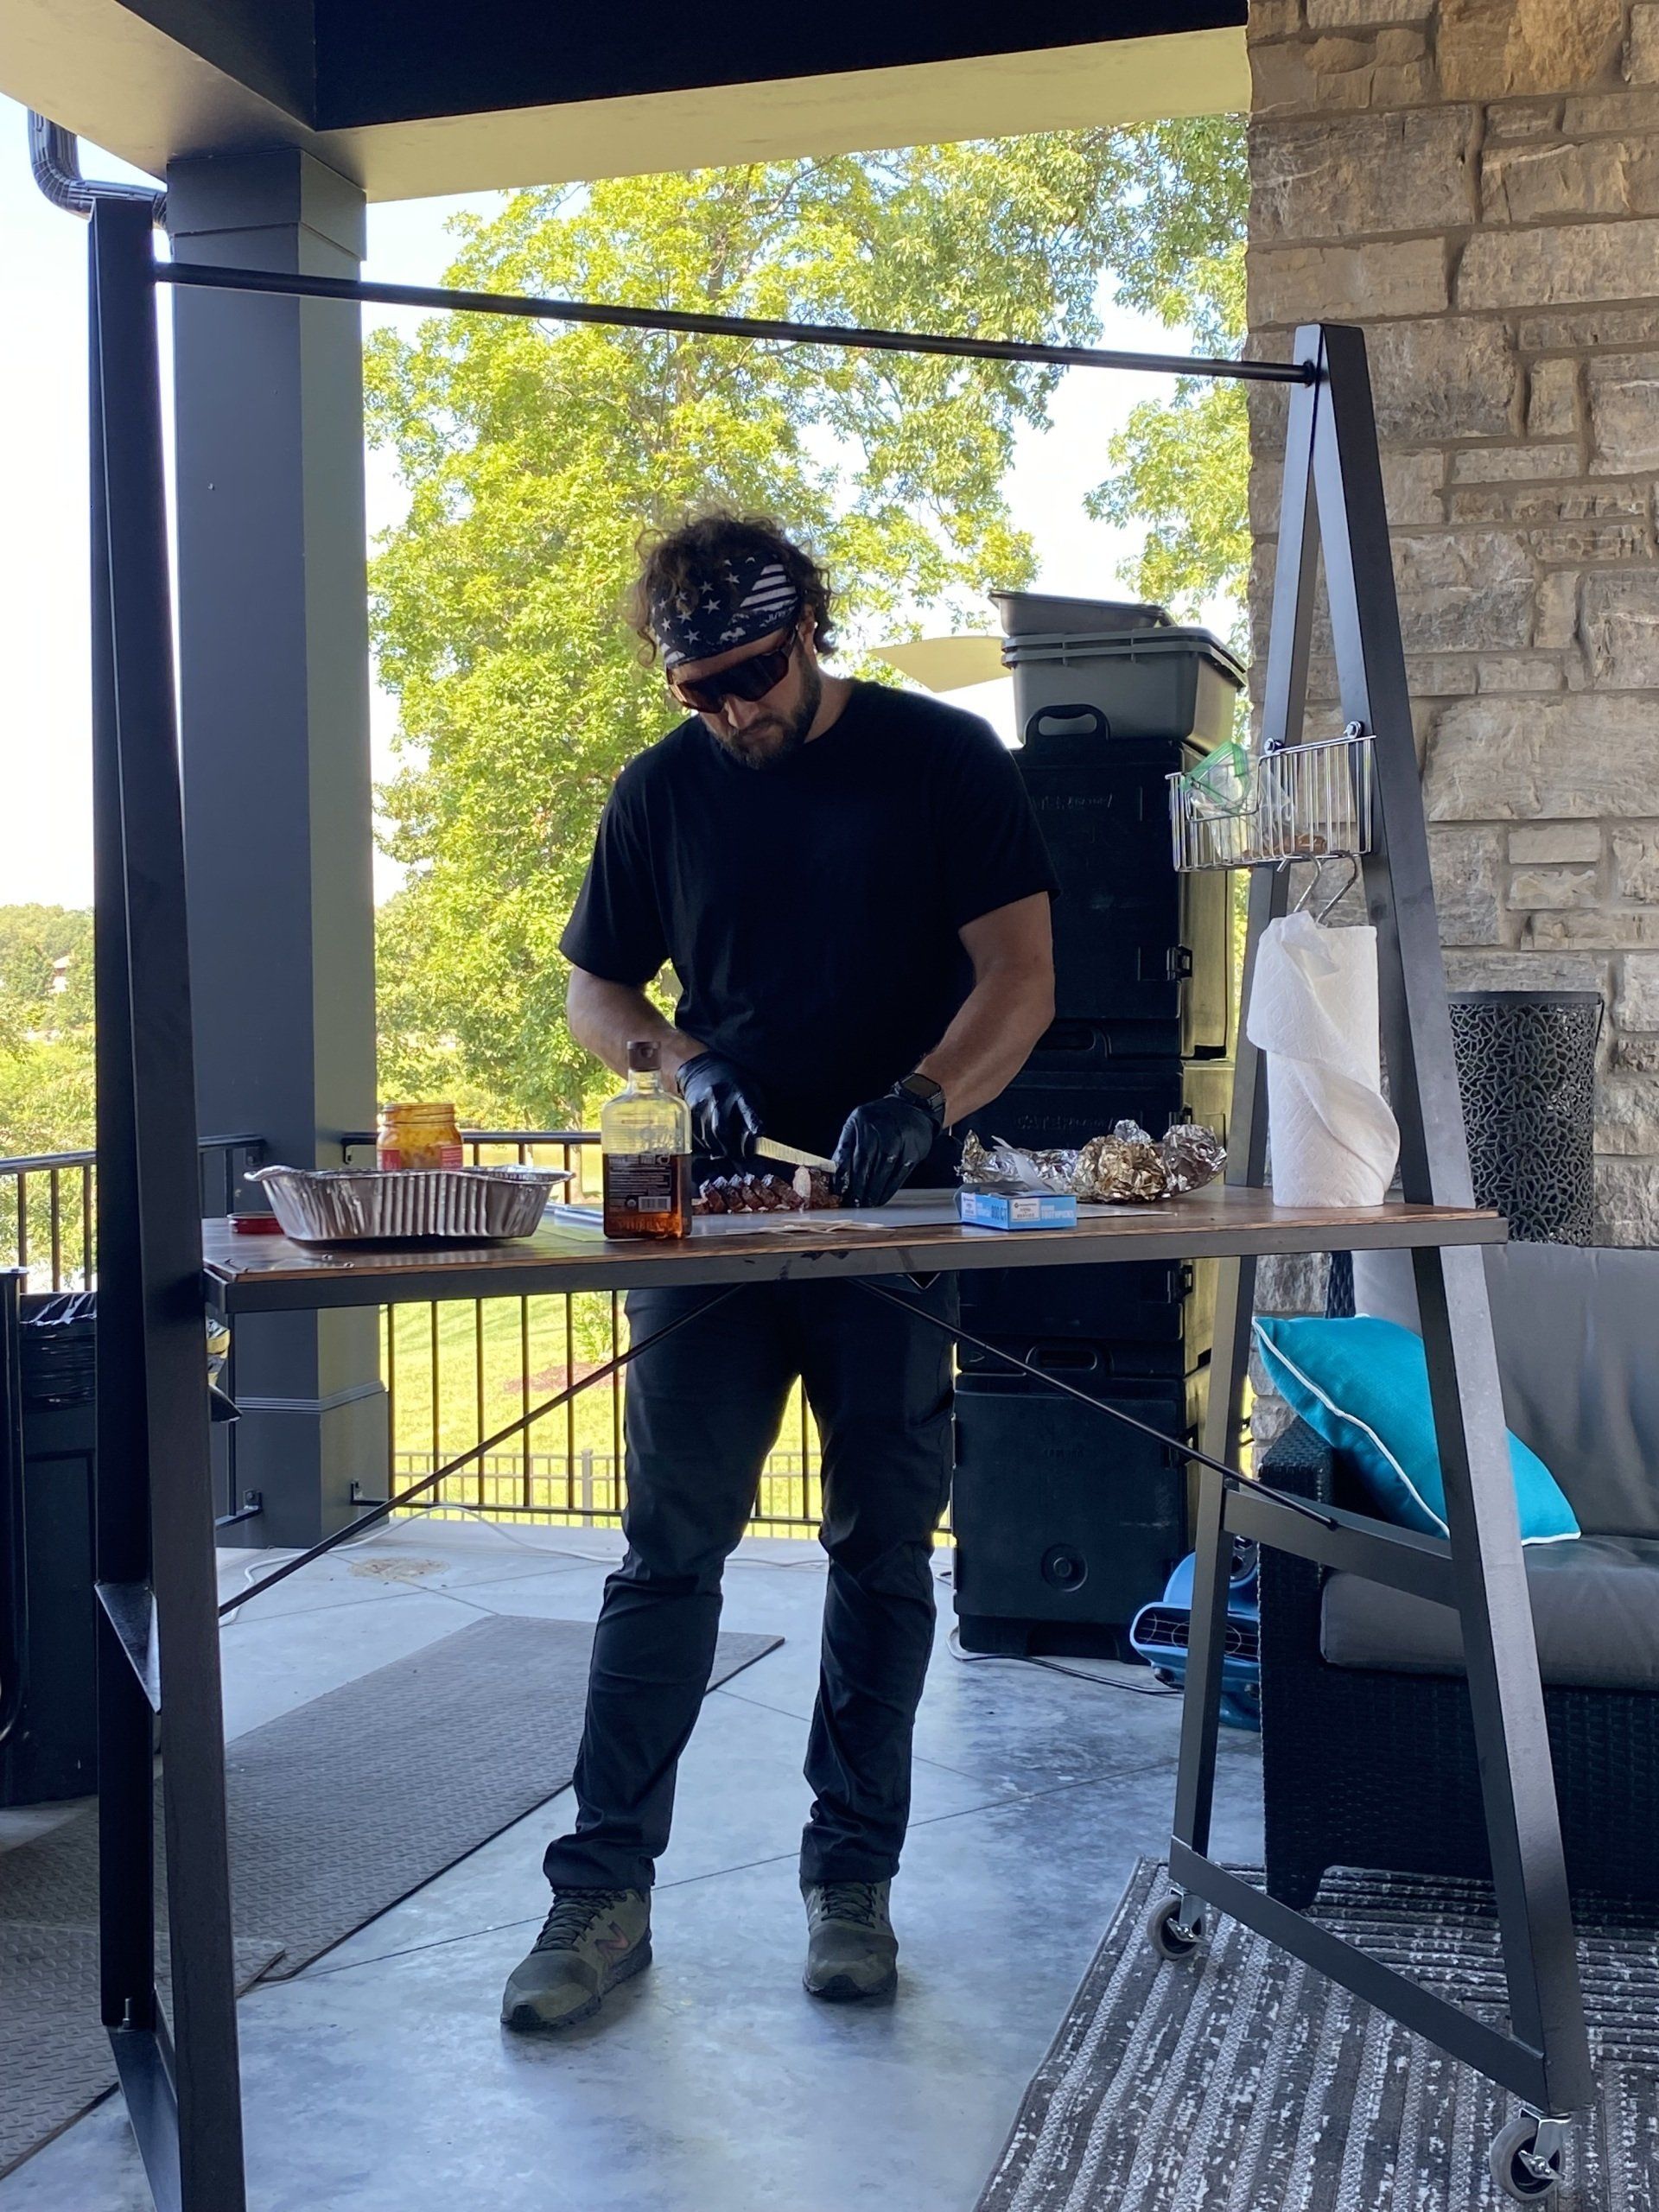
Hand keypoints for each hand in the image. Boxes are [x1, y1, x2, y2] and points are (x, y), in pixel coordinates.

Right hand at [677, 1052, 767, 1158]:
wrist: (699, 1069)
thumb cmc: (731, 1083)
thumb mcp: (749, 1089)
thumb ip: (754, 1110)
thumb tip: (757, 1136)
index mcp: (740, 1090)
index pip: (747, 1108)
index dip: (753, 1122)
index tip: (759, 1132)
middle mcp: (719, 1097)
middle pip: (722, 1129)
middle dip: (731, 1149)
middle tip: (739, 1159)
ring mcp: (702, 1105)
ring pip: (709, 1136)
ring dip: (719, 1149)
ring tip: (727, 1153)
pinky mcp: (690, 1112)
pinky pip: (698, 1136)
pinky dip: (707, 1144)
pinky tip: (714, 1144)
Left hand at [832, 1090, 938, 1208]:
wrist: (913, 1108)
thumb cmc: (881, 1118)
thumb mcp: (858, 1122)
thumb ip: (846, 1145)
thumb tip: (834, 1172)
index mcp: (862, 1122)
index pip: (849, 1154)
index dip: (843, 1175)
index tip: (839, 1191)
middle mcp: (880, 1132)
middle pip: (865, 1166)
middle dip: (857, 1188)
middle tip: (851, 1203)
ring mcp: (898, 1143)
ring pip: (882, 1174)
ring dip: (872, 1193)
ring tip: (864, 1204)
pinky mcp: (912, 1153)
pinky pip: (898, 1176)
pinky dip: (888, 1190)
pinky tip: (881, 1198)